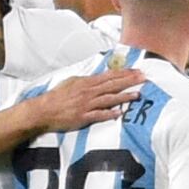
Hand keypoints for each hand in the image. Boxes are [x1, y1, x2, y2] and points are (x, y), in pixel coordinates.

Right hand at [32, 62, 149, 130]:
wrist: (44, 110)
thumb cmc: (57, 96)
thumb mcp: (71, 82)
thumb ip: (86, 80)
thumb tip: (99, 77)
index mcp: (86, 82)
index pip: (109, 76)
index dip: (124, 73)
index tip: (136, 71)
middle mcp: (88, 92)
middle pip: (112, 85)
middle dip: (129, 81)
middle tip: (143, 78)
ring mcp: (86, 105)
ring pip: (109, 99)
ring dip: (124, 96)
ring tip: (137, 94)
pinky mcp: (83, 117)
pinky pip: (99, 115)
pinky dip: (109, 113)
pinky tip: (120, 112)